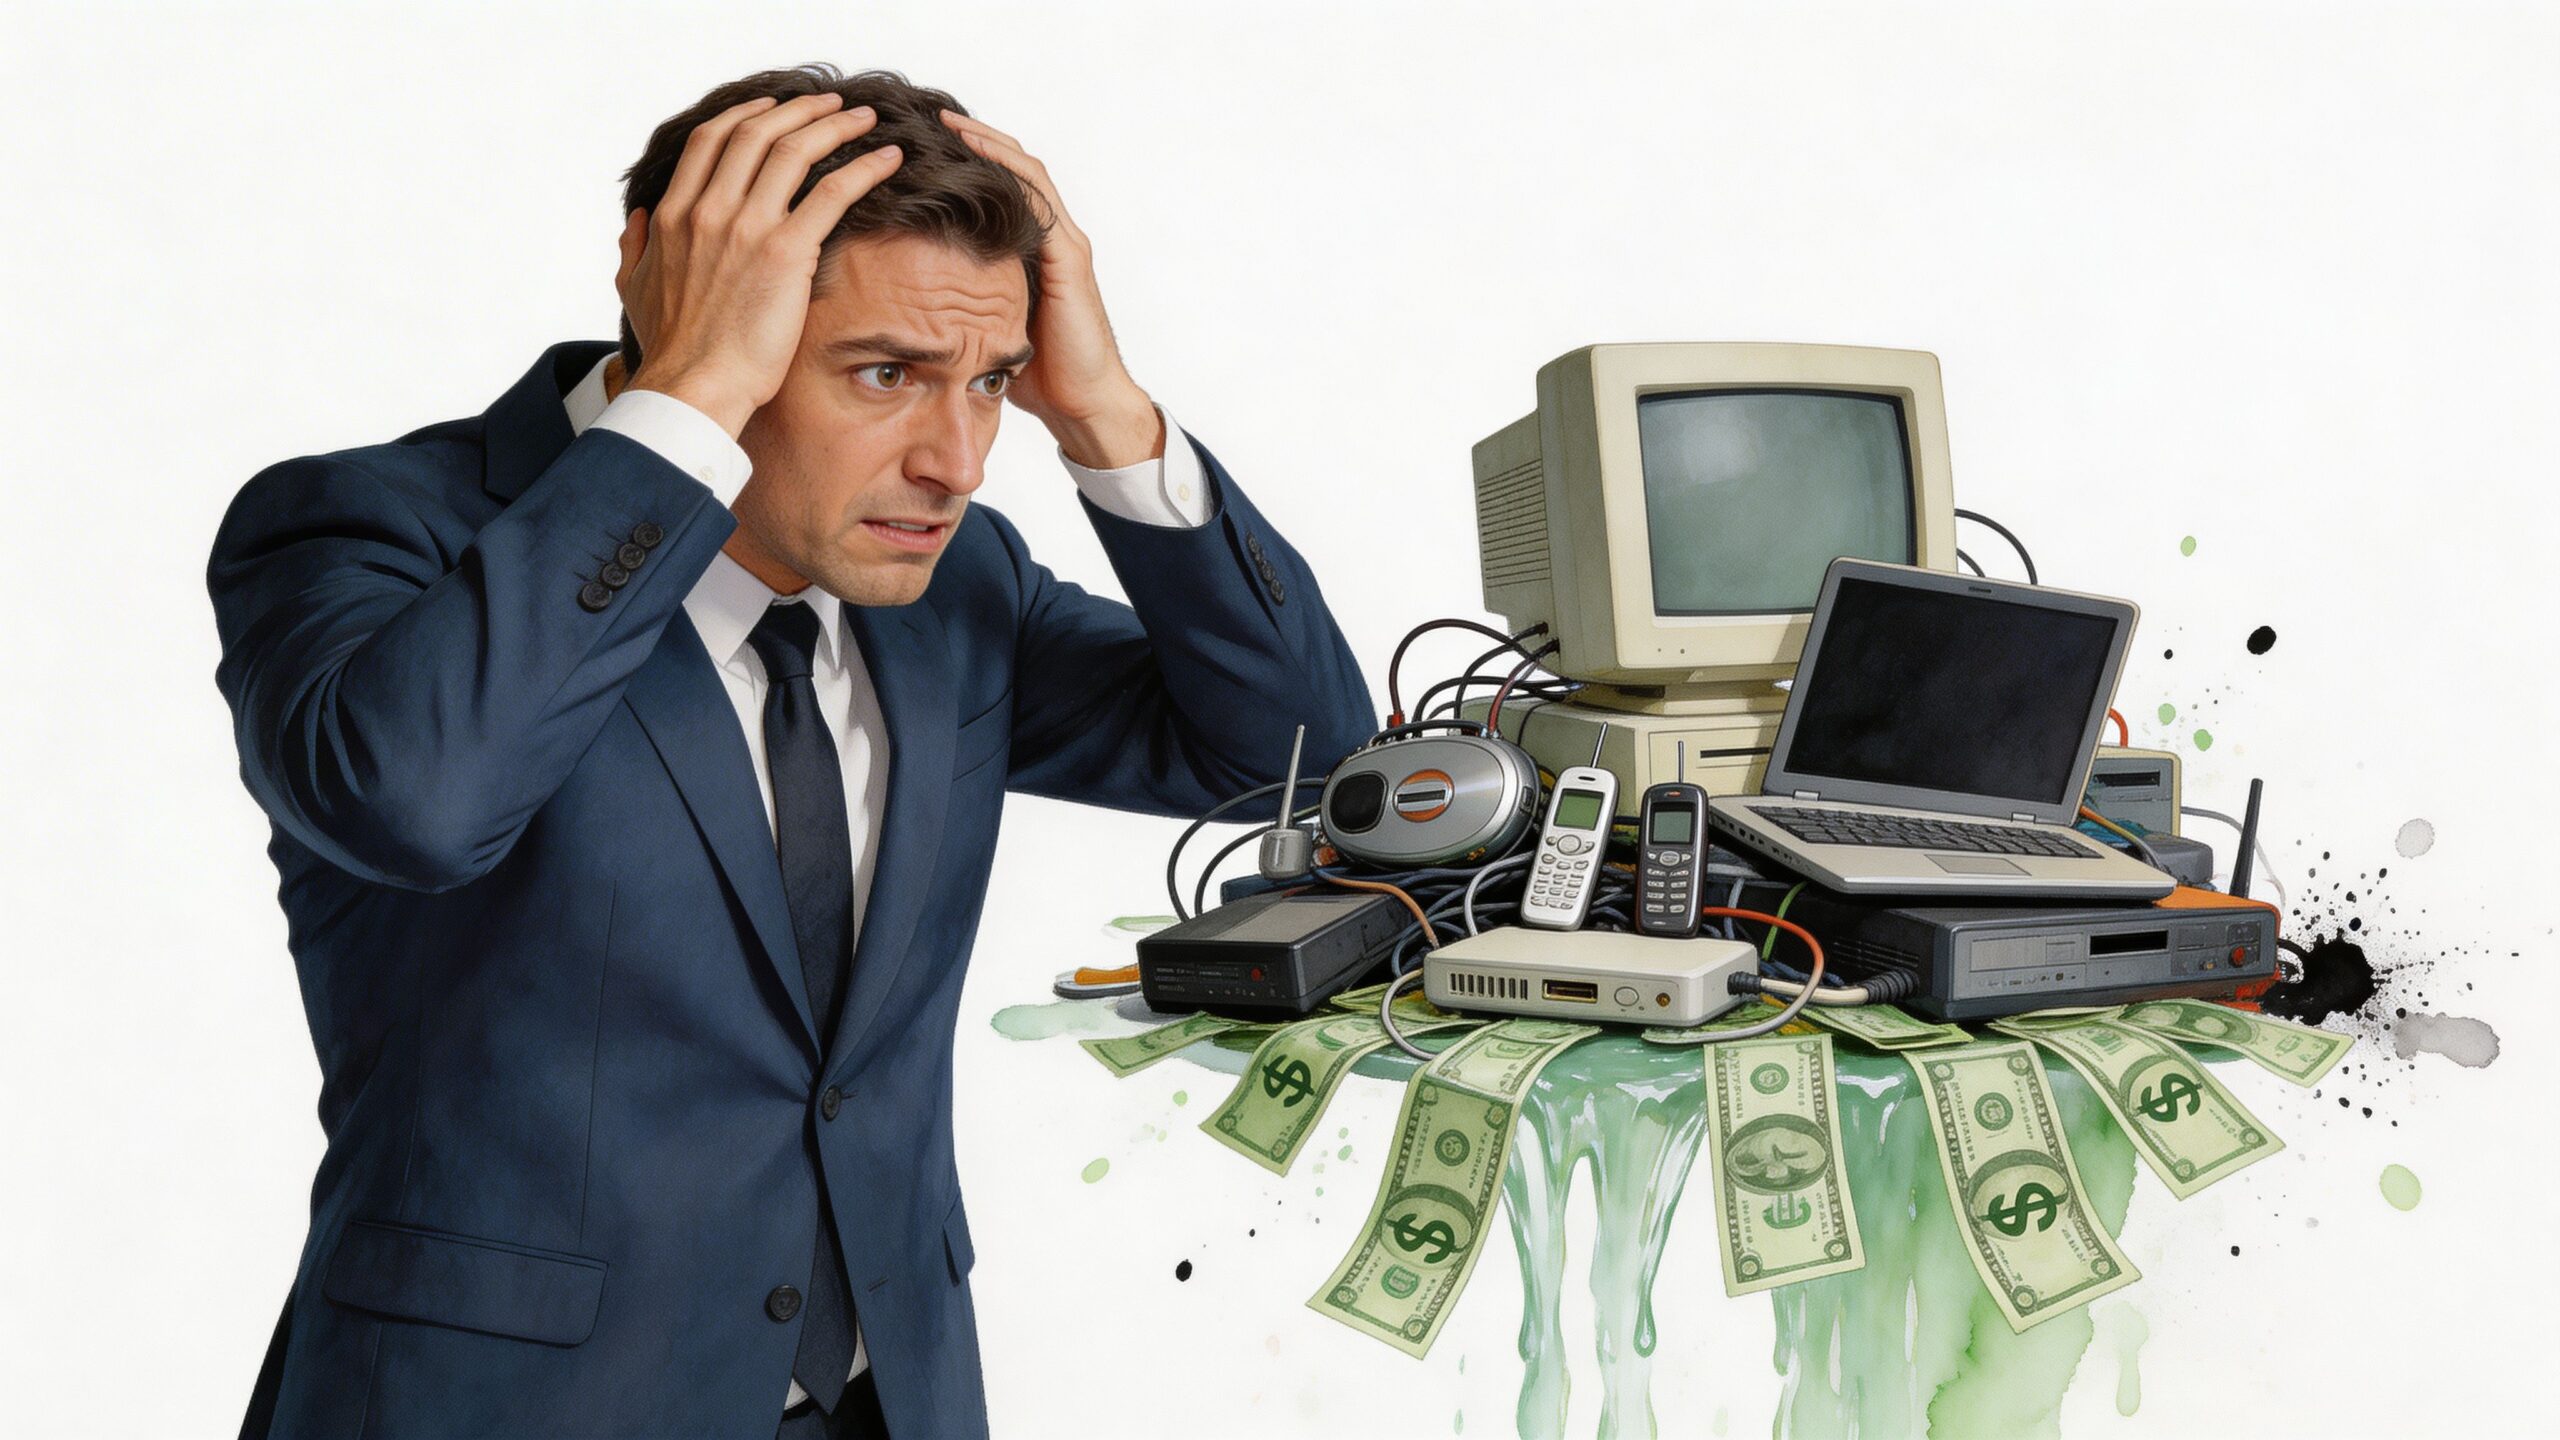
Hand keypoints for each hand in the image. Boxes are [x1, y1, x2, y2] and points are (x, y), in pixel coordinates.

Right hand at [616, 92, 904, 436]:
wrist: (692, 386)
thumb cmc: (671, 349)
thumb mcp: (635, 290)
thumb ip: (634, 248)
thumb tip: (636, 220)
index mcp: (673, 215)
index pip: (710, 140)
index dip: (746, 114)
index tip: (774, 105)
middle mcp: (709, 210)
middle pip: (756, 133)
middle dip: (798, 109)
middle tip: (830, 103)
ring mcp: (746, 227)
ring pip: (794, 151)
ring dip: (834, 126)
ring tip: (864, 118)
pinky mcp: (785, 252)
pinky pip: (832, 193)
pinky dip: (864, 168)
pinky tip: (888, 158)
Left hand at [938, 108, 1162, 468]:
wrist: (1082, 405)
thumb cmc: (1036, 376)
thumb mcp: (986, 327)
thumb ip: (962, 300)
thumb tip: (906, 295)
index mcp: (1030, 251)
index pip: (998, 188)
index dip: (964, 161)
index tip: (920, 145)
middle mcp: (1051, 237)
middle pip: (1012, 167)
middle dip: (972, 138)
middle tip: (926, 117)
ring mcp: (1064, 242)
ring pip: (1026, 171)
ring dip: (987, 143)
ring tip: (946, 123)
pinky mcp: (1069, 256)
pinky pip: (1037, 198)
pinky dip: (1006, 171)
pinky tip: (974, 156)